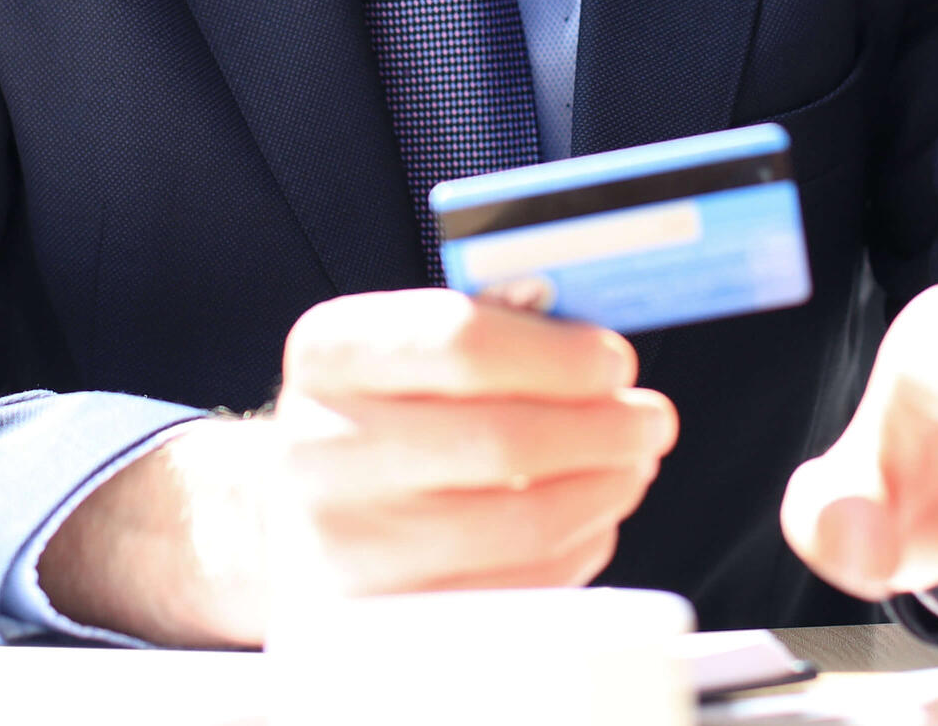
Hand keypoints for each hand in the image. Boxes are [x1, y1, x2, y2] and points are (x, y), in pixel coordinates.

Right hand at [38, 289, 676, 644]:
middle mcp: (320, 449)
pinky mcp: (383, 620)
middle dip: (603, 427)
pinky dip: (576, 550)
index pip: (461, 340)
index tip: (616, 359)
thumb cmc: (376, 416)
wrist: (286, 520)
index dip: (559, 353)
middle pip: (501, 439)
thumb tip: (579, 320)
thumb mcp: (403, 345)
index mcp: (330, 353)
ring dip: (603, 490)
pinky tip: (590, 516)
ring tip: (630, 464)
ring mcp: (346, 546)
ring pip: (519, 524)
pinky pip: (515, 591)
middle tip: (651, 419)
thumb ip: (489, 318)